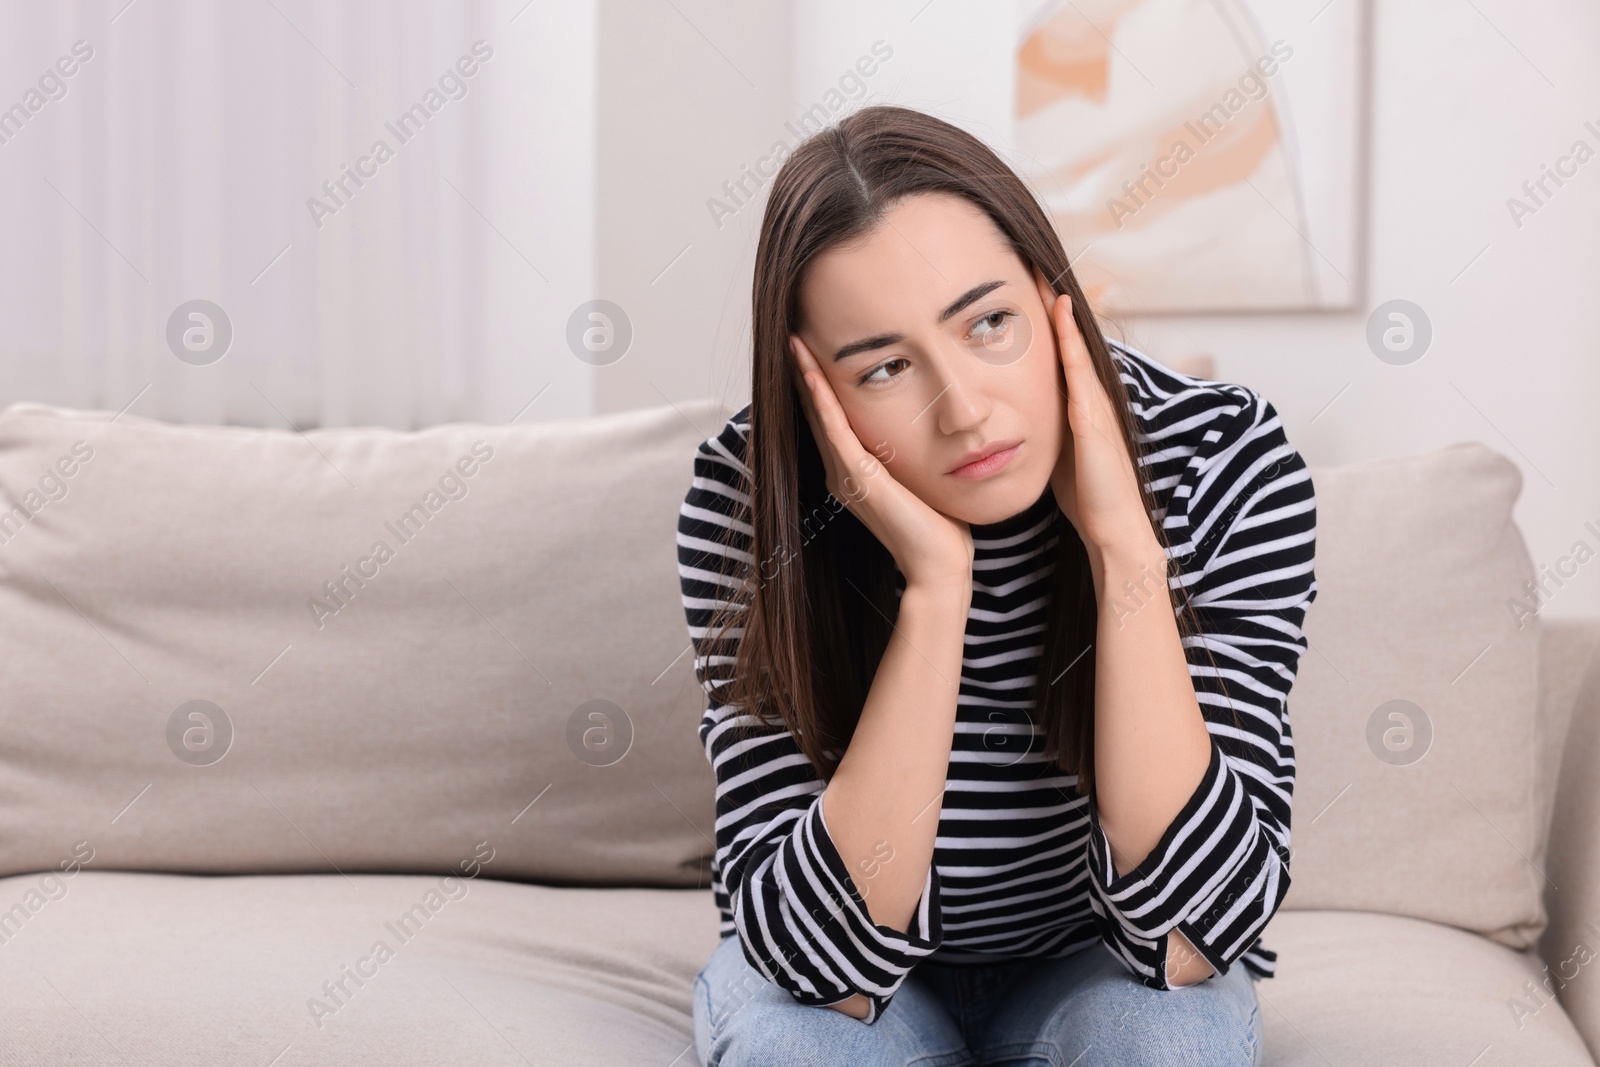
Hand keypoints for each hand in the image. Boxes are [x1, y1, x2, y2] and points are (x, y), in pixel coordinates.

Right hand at [790, 335, 973, 591]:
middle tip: (796, 336)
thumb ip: (914, 453)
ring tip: (796, 344)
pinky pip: (834, 430)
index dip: (820, 384)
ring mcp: (846, 475)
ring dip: (806, 377)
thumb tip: (934, 427)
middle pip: (817, 412)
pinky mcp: (858, 478)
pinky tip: (812, 374)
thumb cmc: (939, 528)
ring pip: (819, 415)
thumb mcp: (922, 477)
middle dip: (805, 373)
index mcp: (854, 473)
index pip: (831, 418)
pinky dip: (821, 400)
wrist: (938, 565)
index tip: (816, 350)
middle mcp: (842, 472)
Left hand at [1034, 278, 1158, 558]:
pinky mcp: (1092, 418)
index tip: (1022, 289)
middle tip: (1031, 261)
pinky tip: (1057, 309)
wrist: (1115, 532)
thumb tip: (1019, 421)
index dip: (1044, 323)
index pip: (1059, 355)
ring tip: (1041, 271)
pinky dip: (1067, 337)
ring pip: (1074, 344)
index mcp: (1079, 407)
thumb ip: (1048, 432)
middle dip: (1051, 302)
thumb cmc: (1087, 499)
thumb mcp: (1061, 454)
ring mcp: (1094, 405)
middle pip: (1069, 340)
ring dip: (1058, 308)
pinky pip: (1077, 368)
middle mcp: (1091, 398)